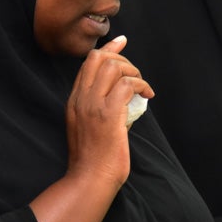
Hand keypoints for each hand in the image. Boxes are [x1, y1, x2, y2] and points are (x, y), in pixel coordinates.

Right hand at [64, 35, 153, 187]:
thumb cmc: (93, 161)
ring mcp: (92, 105)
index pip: (88, 64)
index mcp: (74, 101)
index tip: (121, 42)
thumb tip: (123, 98)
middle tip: (136, 73)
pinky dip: (141, 85)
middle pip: (98, 58)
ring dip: (133, 72)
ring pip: (113, 67)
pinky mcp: (108, 114)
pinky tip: (147, 95)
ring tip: (142, 87)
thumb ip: (100, 110)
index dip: (107, 50)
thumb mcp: (90, 129)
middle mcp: (80, 99)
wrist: (89, 179)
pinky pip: (126, 85)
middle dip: (122, 58)